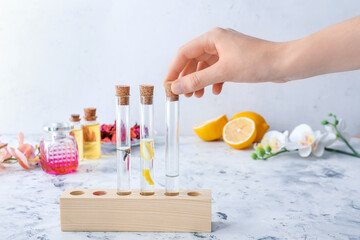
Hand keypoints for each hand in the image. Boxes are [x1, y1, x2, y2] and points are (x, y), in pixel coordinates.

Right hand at [164, 27, 284, 96]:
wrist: (283, 64)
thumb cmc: (256, 62)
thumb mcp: (223, 72)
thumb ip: (197, 80)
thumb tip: (177, 87)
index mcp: (212, 37)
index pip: (184, 53)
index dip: (174, 69)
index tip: (168, 84)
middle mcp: (218, 41)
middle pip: (193, 59)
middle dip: (187, 78)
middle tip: (182, 94)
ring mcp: (227, 50)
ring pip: (205, 66)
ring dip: (200, 81)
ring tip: (196, 96)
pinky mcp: (235, 59)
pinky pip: (217, 70)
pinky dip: (214, 81)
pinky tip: (216, 91)